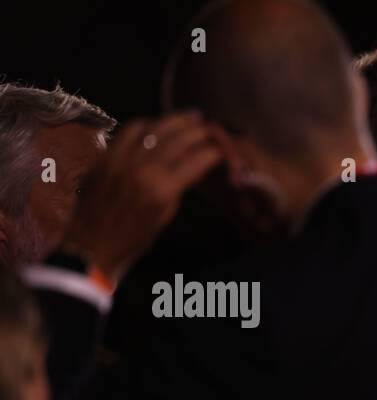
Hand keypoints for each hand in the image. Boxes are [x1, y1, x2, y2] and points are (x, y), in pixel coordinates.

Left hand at [62, 111, 222, 283]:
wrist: (92, 244)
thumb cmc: (134, 239)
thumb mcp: (164, 217)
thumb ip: (176, 188)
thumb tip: (191, 168)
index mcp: (162, 190)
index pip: (196, 160)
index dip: (214, 151)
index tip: (224, 149)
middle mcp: (143, 168)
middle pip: (178, 138)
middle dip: (199, 130)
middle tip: (211, 128)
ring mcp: (122, 158)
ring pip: (155, 128)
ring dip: (175, 120)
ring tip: (190, 117)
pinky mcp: (106, 155)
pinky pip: (130, 130)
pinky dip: (148, 124)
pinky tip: (158, 125)